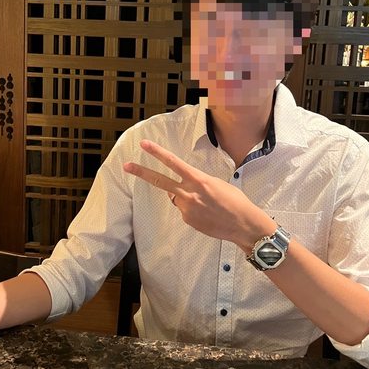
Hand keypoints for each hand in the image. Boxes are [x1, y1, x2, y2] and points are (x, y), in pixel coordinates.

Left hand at [123, 139, 275, 249]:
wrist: (243, 224)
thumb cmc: (234, 201)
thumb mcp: (215, 183)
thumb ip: (196, 182)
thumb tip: (182, 188)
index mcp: (198, 179)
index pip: (173, 162)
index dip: (157, 152)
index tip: (144, 144)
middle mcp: (188, 193)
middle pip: (160, 181)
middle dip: (141, 172)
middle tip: (126, 165)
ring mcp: (186, 208)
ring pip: (177, 197)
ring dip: (186, 197)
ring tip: (207, 204)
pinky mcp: (187, 220)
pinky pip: (184, 210)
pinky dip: (193, 210)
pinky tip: (208, 214)